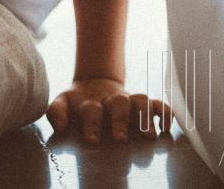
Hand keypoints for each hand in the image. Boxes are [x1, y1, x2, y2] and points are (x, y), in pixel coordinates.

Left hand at [47, 78, 173, 142]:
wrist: (94, 83)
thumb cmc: (77, 102)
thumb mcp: (61, 102)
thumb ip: (56, 112)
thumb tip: (60, 126)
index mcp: (90, 102)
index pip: (91, 110)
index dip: (92, 124)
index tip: (93, 140)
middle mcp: (111, 100)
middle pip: (119, 103)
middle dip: (120, 120)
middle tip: (120, 139)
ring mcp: (129, 100)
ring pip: (141, 100)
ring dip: (146, 116)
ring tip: (150, 136)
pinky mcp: (142, 103)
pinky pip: (158, 104)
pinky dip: (165, 112)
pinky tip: (167, 127)